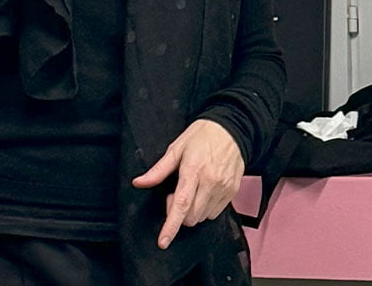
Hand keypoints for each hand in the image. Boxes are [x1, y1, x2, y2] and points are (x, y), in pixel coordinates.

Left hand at [131, 118, 243, 249]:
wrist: (232, 129)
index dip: (171, 226)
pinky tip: (202, 193)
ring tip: (190, 190)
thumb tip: (138, 183)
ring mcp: (224, 189)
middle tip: (174, 193)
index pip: (181, 204)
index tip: (163, 241)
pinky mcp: (233, 192)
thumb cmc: (201, 136)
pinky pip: (215, 213)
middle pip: (191, 216)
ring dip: (191, 212)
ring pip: (203, 217)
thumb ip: (158, 170)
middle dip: (178, 213)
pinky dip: (204, 209)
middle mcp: (211, 182)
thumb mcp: (176, 148)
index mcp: (193, 170)